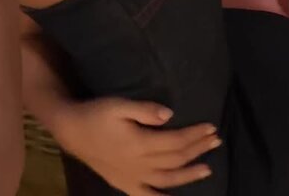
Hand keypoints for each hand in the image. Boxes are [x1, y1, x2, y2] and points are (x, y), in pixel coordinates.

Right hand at [56, 97, 221, 195]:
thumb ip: (145, 110)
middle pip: (175, 160)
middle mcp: (138, 165)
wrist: (72, 132)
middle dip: (198, 150)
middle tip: (216, 141)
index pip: (176, 142)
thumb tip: (170, 114)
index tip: (212, 128)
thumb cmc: (97, 114)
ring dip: (188, 175)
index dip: (195, 136)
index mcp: (139, 144)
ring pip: (166, 180)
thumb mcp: (119, 105)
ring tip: (207, 169)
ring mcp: (131, 177)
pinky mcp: (123, 184)